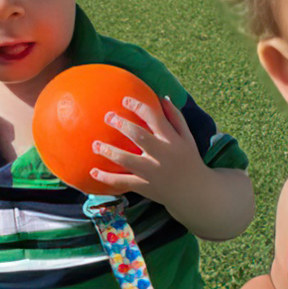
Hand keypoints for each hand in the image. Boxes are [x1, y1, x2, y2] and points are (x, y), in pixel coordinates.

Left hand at [90, 95, 204, 208]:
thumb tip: (162, 98)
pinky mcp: (145, 186)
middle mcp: (162, 154)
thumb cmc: (189, 159)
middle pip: (138, 136)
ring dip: (108, 151)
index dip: (139, 107)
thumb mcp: (188, 137)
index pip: (155, 118)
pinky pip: (123, 182)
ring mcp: (152, 172)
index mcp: (172, 140)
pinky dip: (107, 178)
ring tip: (95, 144)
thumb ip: (176, 117)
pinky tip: (93, 171)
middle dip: (121, 125)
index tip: (125, 100)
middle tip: (108, 117)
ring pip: (126, 160)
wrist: (194, 190)